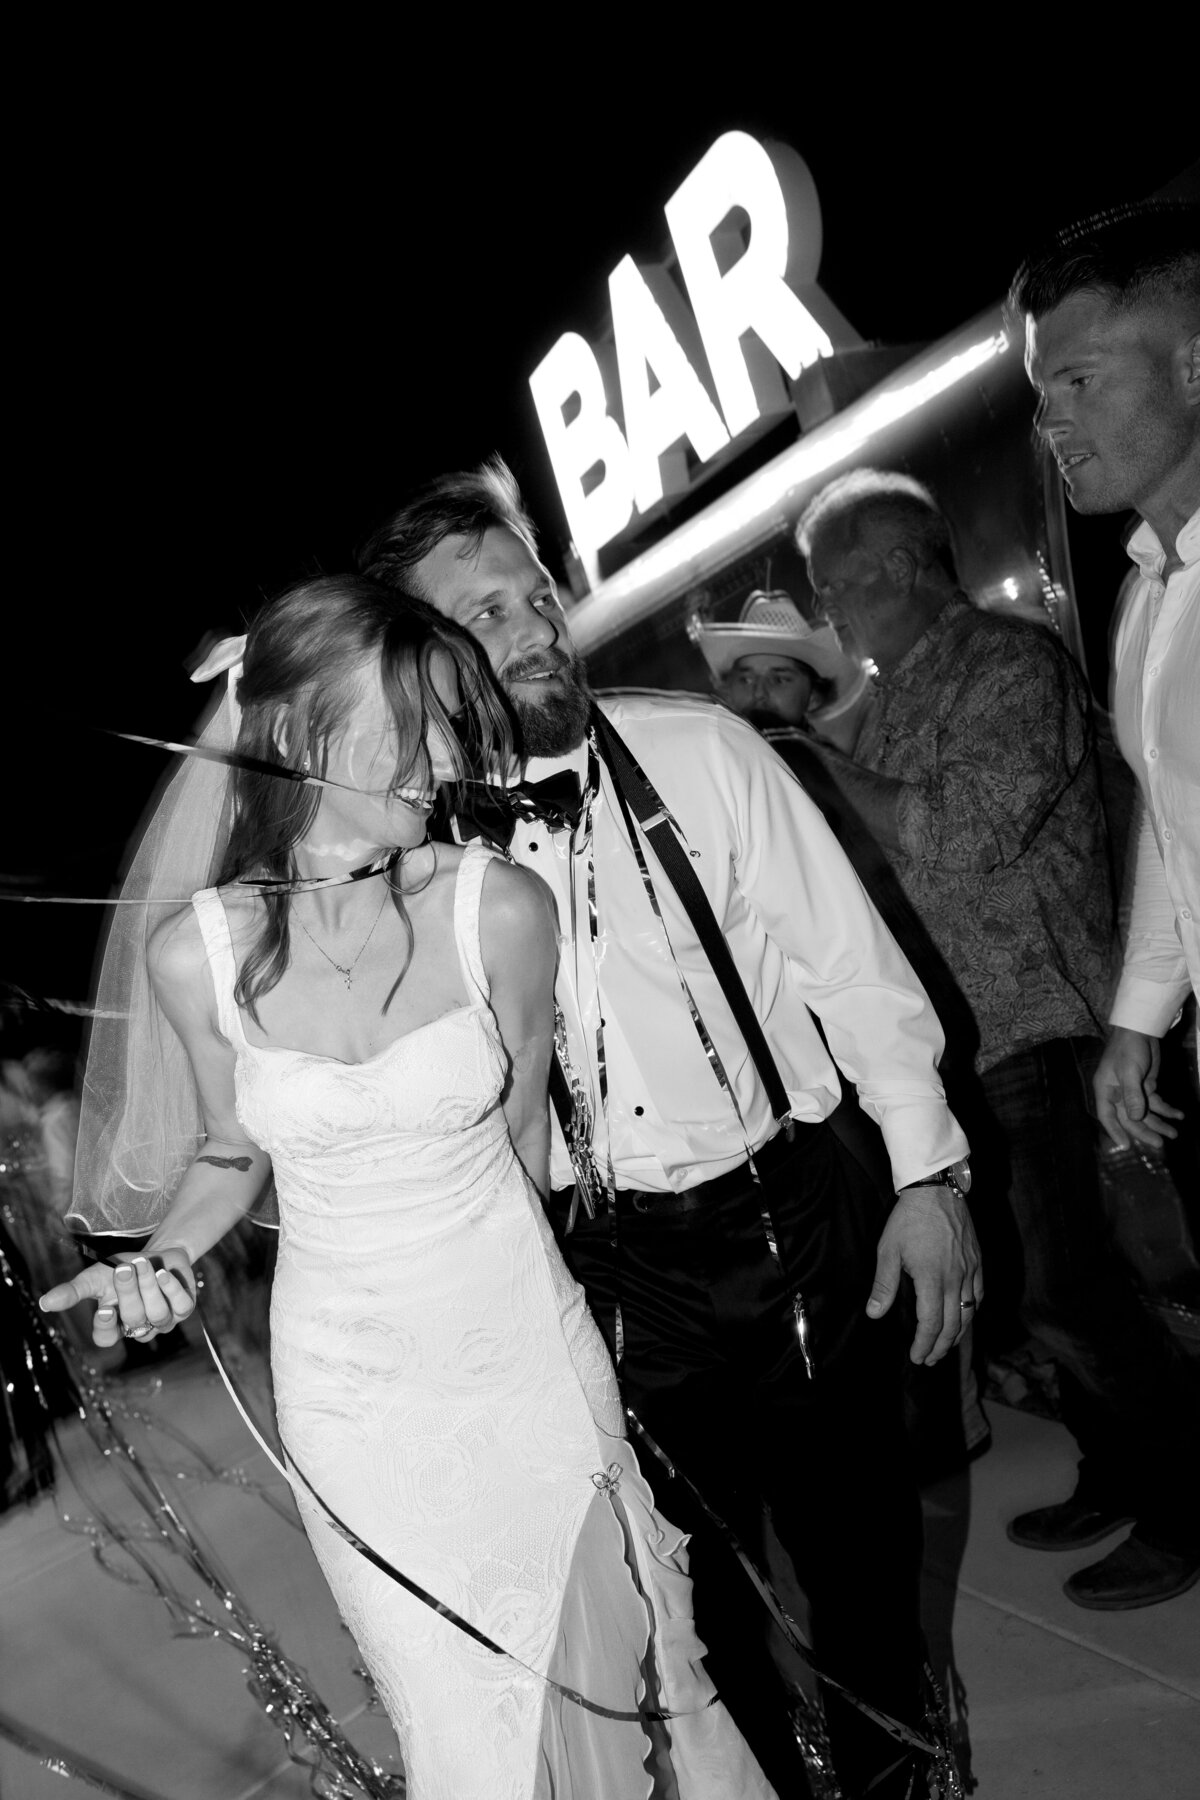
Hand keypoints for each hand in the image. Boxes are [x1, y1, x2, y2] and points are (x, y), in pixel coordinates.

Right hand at [40, 1249, 195, 1347]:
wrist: (158, 1253)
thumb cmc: (122, 1269)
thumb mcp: (96, 1278)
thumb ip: (73, 1291)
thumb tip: (44, 1302)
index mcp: (115, 1324)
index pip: (107, 1338)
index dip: (106, 1327)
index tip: (104, 1308)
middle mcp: (140, 1327)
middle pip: (134, 1319)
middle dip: (129, 1292)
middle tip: (124, 1268)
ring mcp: (164, 1321)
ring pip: (158, 1314)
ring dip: (149, 1287)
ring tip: (142, 1264)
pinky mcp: (184, 1309)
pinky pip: (181, 1307)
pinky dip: (172, 1290)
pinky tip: (164, 1274)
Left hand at [867, 1185, 981, 1365]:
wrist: (935, 1189)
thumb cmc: (908, 1219)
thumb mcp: (888, 1250)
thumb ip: (883, 1284)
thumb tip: (874, 1313)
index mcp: (932, 1279)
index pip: (932, 1323)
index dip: (924, 1344)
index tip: (917, 1357)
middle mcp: (955, 1278)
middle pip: (953, 1324)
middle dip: (940, 1346)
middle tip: (929, 1358)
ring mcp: (970, 1269)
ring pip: (969, 1312)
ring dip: (958, 1334)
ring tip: (945, 1346)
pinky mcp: (977, 1260)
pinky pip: (979, 1293)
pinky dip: (972, 1310)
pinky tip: (966, 1316)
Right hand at [1094, 1026, 1182, 1150]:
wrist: (1140, 1030)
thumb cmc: (1128, 1049)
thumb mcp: (1129, 1071)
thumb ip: (1132, 1095)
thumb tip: (1136, 1118)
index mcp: (1106, 1090)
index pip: (1108, 1116)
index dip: (1115, 1132)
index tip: (1126, 1146)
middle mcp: (1117, 1093)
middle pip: (1129, 1118)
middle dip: (1145, 1130)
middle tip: (1160, 1144)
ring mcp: (1132, 1091)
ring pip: (1144, 1113)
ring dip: (1159, 1123)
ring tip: (1174, 1134)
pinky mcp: (1145, 1086)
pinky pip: (1155, 1103)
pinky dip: (1167, 1109)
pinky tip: (1178, 1115)